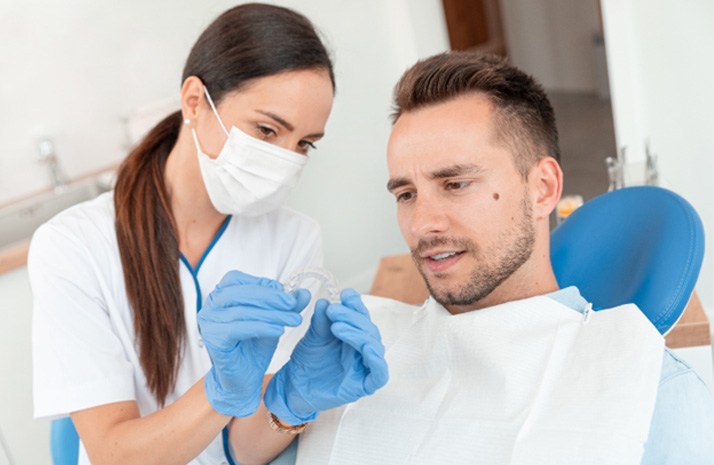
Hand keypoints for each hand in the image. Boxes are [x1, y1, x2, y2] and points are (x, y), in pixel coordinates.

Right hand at [197, 270, 309, 417]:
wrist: (243, 380)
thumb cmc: (253, 348)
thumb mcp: (273, 321)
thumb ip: (286, 306)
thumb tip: (304, 293)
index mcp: (219, 297)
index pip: (236, 279)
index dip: (262, 284)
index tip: (285, 294)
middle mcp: (209, 307)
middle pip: (240, 292)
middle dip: (270, 297)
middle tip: (292, 304)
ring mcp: (208, 323)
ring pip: (242, 311)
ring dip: (272, 314)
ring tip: (293, 319)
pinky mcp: (214, 339)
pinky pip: (239, 328)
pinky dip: (261, 327)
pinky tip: (279, 330)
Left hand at [264, 288, 388, 424]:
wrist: (293, 388)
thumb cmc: (306, 362)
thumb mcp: (313, 337)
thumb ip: (321, 321)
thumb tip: (324, 301)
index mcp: (354, 336)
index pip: (361, 317)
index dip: (356, 305)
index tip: (345, 294)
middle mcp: (362, 350)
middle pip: (369, 330)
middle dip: (352, 317)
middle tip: (333, 310)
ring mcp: (365, 368)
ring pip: (374, 347)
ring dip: (358, 334)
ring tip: (337, 326)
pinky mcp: (364, 386)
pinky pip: (379, 374)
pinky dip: (376, 360)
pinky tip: (366, 348)